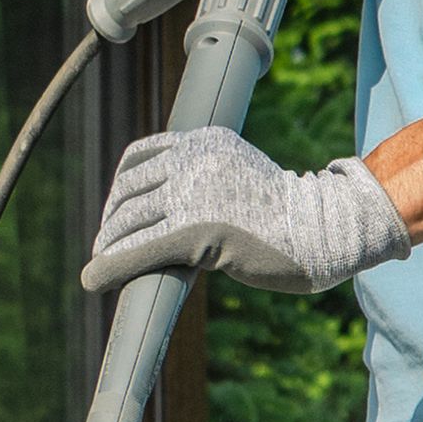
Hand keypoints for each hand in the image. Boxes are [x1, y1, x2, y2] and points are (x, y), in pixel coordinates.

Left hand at [78, 127, 411, 297]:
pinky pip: (140, 250)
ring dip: (108, 244)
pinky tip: (94, 279)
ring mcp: (194, 195)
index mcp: (205, 141)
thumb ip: (211, 177)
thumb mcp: (246, 175)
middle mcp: (194, 161)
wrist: (329, 229)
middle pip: (131, 189)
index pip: (142, 156)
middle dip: (113, 219)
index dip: (122, 185)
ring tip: (100, 261)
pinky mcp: (196, 233)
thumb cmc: (296, 214)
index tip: (116, 207)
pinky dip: (111, 266)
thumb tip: (176, 203)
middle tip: (105, 242)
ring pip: (131, 221)